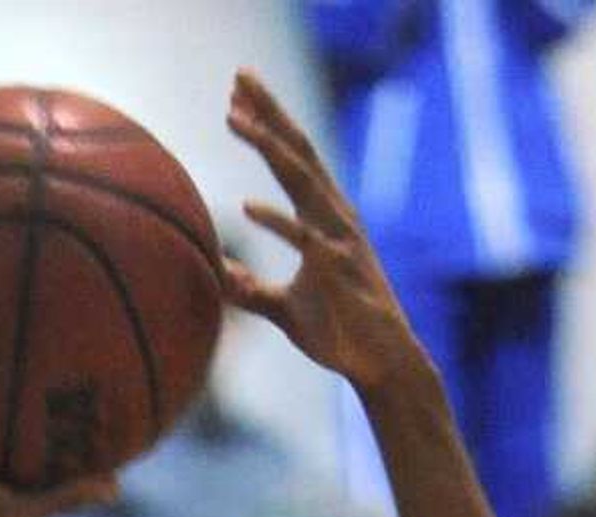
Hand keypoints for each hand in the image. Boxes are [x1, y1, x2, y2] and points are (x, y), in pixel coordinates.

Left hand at [223, 70, 428, 396]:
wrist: (377, 362)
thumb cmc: (336, 332)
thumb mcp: (283, 308)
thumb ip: (250, 289)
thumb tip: (218, 278)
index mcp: (323, 218)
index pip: (293, 159)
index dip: (267, 124)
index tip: (237, 95)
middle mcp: (333, 217)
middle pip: (298, 151)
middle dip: (269, 111)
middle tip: (239, 75)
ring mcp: (337, 240)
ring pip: (301, 181)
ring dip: (268, 147)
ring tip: (235, 118)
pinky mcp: (336, 272)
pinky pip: (304, 241)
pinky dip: (277, 222)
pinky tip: (247, 207)